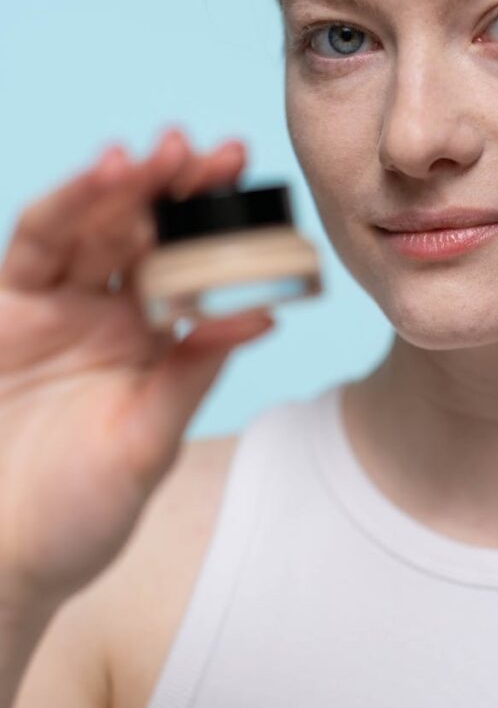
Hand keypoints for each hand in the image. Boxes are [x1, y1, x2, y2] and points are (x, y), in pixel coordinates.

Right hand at [0, 128, 275, 613]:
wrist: (3, 552)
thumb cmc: (77, 512)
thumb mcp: (147, 442)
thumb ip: (190, 374)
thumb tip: (261, 316)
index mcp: (154, 346)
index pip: (192, 273)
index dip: (222, 233)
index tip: (261, 196)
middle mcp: (109, 317)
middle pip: (147, 237)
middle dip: (180, 193)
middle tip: (219, 156)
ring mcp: (57, 307)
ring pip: (94, 229)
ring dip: (126, 188)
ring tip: (162, 155)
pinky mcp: (9, 307)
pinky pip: (36, 244)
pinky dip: (67, 207)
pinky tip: (104, 174)